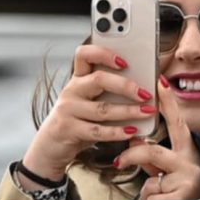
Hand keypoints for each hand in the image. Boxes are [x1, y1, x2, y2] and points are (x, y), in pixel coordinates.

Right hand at [21, 45, 156, 183]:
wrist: (52, 145)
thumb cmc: (79, 120)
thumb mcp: (90, 101)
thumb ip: (109, 92)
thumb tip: (144, 88)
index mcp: (78, 79)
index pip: (84, 55)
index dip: (104, 54)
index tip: (124, 62)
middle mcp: (72, 90)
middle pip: (99, 80)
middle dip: (126, 85)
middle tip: (146, 93)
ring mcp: (68, 109)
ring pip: (102, 108)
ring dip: (128, 111)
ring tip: (147, 112)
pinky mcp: (68, 129)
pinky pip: (97, 130)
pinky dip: (117, 132)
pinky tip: (133, 131)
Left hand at [118, 80, 199, 199]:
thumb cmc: (183, 193)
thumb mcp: (168, 172)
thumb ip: (152, 157)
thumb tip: (134, 139)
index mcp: (187, 152)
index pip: (177, 123)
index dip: (168, 103)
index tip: (160, 82)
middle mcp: (190, 163)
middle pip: (152, 151)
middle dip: (133, 156)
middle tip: (119, 162)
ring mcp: (187, 181)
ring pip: (149, 183)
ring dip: (149, 193)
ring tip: (161, 199)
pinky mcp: (181, 199)